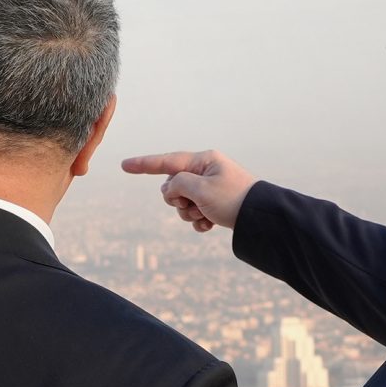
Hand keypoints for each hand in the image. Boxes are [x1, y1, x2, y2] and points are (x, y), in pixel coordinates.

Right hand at [120, 150, 260, 232]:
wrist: (261, 218)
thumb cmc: (233, 199)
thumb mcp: (200, 189)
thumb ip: (178, 184)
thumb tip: (170, 188)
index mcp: (204, 161)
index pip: (167, 161)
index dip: (144, 164)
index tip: (124, 165)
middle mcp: (206, 171)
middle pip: (174, 186)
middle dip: (177, 200)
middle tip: (193, 205)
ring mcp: (211, 188)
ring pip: (183, 202)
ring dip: (189, 213)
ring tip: (206, 216)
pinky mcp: (216, 204)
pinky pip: (196, 213)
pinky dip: (199, 221)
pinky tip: (210, 226)